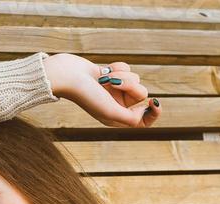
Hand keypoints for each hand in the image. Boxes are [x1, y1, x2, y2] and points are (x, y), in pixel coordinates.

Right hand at [45, 53, 159, 128]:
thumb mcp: (110, 112)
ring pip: (135, 79)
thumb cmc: (86, 95)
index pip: (143, 121)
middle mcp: (117, 105)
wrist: (67, 75)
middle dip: (130, 86)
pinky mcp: (111, 75)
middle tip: (114, 84)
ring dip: (122, 75)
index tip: (153, 102)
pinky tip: (103, 71)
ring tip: (105, 78)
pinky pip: (126, 68)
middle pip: (141, 94)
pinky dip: (117, 67)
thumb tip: (143, 110)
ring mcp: (114, 90)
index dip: (153, 113)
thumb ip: (130, 119)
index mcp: (116, 118)